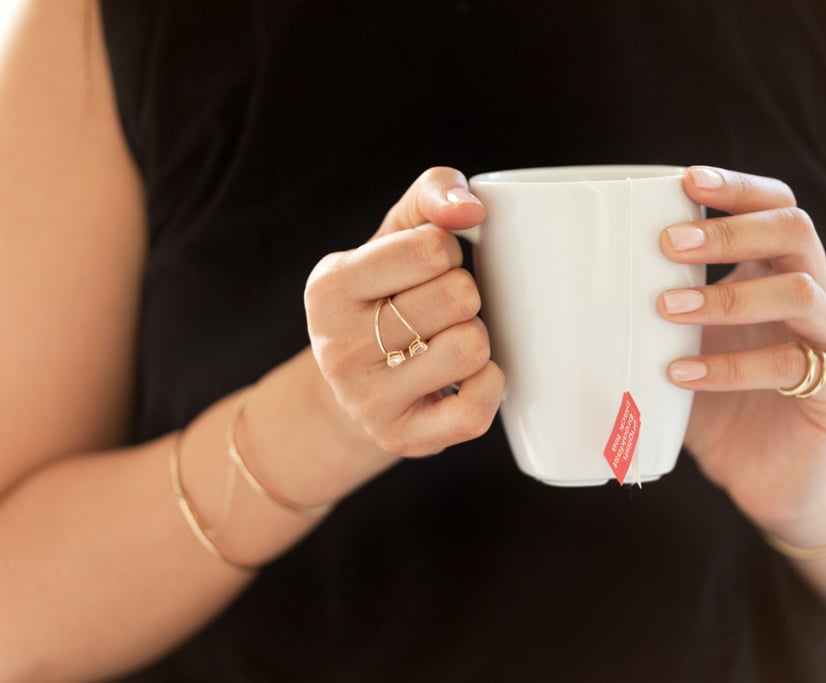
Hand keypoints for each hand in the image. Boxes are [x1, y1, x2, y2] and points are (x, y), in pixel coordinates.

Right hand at [305, 167, 503, 457]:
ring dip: (476, 339)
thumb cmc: (387, 296)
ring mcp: (365, 399)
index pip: (430, 247)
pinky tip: (466, 378)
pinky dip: (489, 386)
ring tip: (445, 343)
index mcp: (329, 285)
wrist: (356, 385)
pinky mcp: (400, 438)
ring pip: (471, 348)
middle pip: (457, 296)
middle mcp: (336, 345)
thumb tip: (471, 208)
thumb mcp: (395, 236)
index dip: (448, 253)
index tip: (427, 270)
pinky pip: (474, 409)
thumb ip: (431, 195)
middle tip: (440, 311)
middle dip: (465, 296)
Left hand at [660, 166, 825, 541]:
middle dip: (731, 229)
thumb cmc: (720, 408)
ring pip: (803, 291)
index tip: (687, 179)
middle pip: (796, 231)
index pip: (776, 207)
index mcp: (778, 274)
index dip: (739, 188)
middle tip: (670, 242)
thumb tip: (569, 293)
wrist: (772, 482)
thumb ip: (652, 319)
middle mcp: (816, 298)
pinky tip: (683, 375)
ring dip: (729, 295)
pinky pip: (795, 366)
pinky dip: (733, 367)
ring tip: (667, 307)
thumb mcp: (681, 351)